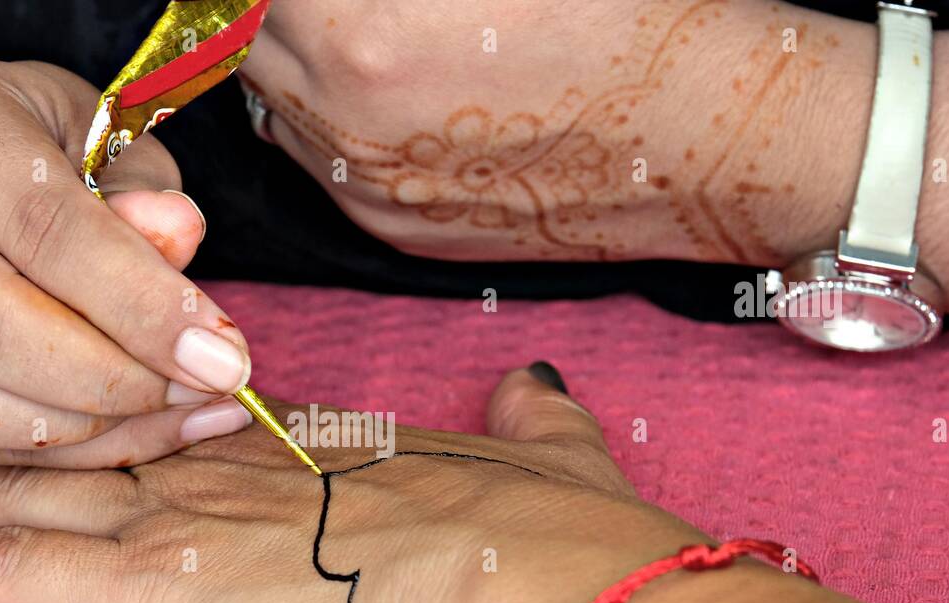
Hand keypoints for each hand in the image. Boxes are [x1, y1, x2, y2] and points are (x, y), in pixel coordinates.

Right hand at [0, 58, 253, 467]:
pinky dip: (48, 456)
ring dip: (81, 430)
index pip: (46, 229)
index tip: (223, 356)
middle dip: (112, 379)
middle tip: (202, 392)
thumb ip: (141, 189)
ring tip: (176, 416)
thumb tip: (176, 237)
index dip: (142, 305)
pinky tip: (129, 439)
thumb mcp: (101, 135)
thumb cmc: (37, 147)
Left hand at [0, 364, 707, 602]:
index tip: (83, 386)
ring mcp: (182, 529)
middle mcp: (228, 476)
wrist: (533, 590)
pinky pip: (16, 575)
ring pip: (28, 492)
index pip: (184, 421)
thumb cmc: (546, 539)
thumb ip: (525, 424)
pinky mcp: (152, 598)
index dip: (123, 403)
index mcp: (307, 455)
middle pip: (85, 439)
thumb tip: (533, 391)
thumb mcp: (542, 459)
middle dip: (4, 419)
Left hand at [243, 0, 948, 321]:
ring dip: (288, 53)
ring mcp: (364, 190)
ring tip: (353, 22)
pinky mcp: (394, 233)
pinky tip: (392, 84)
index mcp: (360, 28)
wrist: (708, 136)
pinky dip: (328, 116)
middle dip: (265, 0)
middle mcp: (342, 123)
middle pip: (241, 38)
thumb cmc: (627, 18)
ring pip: (273, 103)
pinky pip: (319, 163)